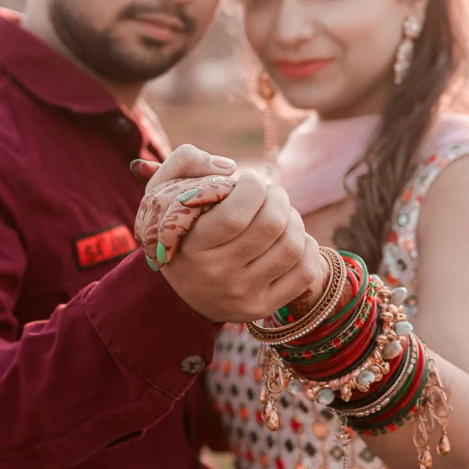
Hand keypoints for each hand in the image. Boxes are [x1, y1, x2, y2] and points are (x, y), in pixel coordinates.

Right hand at [133, 145, 321, 322]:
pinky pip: (305, 274)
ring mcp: (243, 294)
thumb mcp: (161, 191)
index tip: (249, 179)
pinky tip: (292, 237)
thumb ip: (186, 161)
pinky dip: (307, 247)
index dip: (253, 187)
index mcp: (193, 245)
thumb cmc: (176, 230)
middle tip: (269, 193)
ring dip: (294, 219)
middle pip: (270, 226)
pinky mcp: (263, 307)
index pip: (236, 214)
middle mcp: (218, 274)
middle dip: (277, 197)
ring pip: (292, 247)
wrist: (175, 294)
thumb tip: (230, 167)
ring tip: (280, 213)